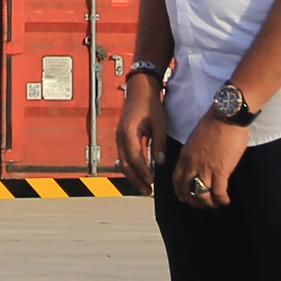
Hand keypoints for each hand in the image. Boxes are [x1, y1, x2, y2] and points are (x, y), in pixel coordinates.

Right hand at [113, 75, 173, 189]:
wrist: (140, 90)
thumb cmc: (150, 104)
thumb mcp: (159, 123)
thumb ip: (159, 143)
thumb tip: (160, 163)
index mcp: (129, 132)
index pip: (135, 158)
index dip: (143, 172)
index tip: (152, 182)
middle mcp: (120, 137)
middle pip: (125, 164)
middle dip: (136, 180)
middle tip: (147, 191)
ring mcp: (119, 138)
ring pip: (123, 163)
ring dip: (133, 176)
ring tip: (145, 186)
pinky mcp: (122, 138)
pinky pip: (124, 157)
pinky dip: (131, 167)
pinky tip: (140, 174)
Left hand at [173, 111, 250, 209]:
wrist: (226, 116)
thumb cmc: (213, 123)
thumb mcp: (195, 138)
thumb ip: (194, 151)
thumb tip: (199, 160)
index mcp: (185, 155)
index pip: (177, 179)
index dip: (180, 192)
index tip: (184, 198)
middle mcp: (192, 164)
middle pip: (188, 191)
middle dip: (194, 201)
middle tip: (202, 204)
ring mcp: (206, 168)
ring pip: (202, 195)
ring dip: (209, 203)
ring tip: (216, 203)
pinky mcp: (221, 171)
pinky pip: (218, 192)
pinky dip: (222, 199)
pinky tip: (225, 200)